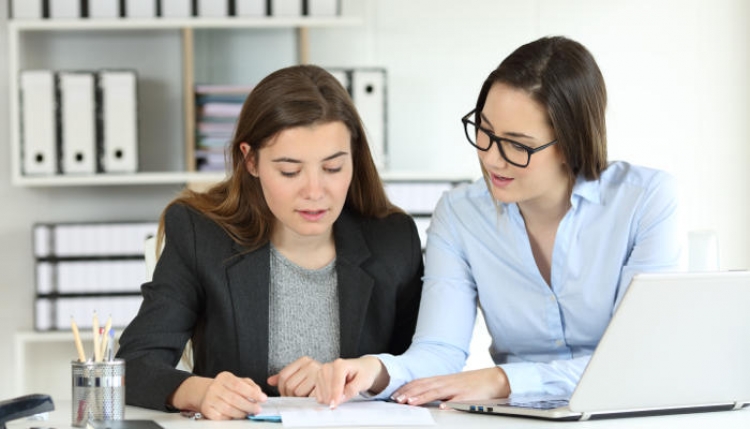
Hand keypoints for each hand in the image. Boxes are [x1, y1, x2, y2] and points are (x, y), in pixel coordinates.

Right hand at [171, 371, 267, 419]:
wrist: (207, 393)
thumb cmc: (227, 388)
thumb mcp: (238, 381)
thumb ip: (251, 386)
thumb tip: (259, 393)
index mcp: (224, 377)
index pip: (239, 385)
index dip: (252, 393)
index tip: (263, 398)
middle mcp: (215, 387)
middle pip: (234, 398)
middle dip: (249, 405)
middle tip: (258, 409)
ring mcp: (209, 399)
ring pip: (228, 409)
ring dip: (242, 413)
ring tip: (249, 413)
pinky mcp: (207, 410)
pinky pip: (222, 417)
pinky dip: (232, 417)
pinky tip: (237, 415)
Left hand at [268, 356, 321, 396]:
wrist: (338, 379)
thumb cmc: (317, 378)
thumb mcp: (300, 373)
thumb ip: (286, 376)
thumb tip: (270, 381)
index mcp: (304, 360)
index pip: (283, 376)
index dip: (281, 388)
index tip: (286, 392)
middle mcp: (311, 365)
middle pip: (289, 385)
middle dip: (290, 394)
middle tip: (296, 396)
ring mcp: (318, 375)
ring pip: (297, 392)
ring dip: (299, 398)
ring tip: (304, 396)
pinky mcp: (323, 385)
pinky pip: (308, 397)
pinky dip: (308, 400)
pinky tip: (310, 398)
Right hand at [315, 356, 387, 407]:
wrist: (363, 368)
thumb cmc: (363, 373)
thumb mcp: (363, 381)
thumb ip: (352, 390)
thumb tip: (340, 398)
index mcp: (340, 365)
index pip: (335, 385)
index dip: (335, 397)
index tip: (334, 406)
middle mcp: (328, 367)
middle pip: (327, 390)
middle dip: (335, 397)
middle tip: (347, 392)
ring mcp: (322, 372)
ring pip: (321, 394)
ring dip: (331, 398)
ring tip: (342, 390)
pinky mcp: (319, 379)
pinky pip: (319, 395)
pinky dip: (326, 398)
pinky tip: (334, 393)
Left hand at [391, 367, 509, 406]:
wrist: (494, 379)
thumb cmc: (472, 384)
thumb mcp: (452, 385)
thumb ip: (438, 389)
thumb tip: (422, 396)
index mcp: (443, 380)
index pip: (421, 383)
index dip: (407, 388)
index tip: (396, 395)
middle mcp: (447, 383)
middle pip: (425, 387)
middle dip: (410, 393)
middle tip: (397, 400)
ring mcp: (457, 389)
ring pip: (437, 392)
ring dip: (423, 397)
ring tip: (411, 403)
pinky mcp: (469, 396)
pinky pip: (458, 400)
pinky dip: (449, 403)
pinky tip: (441, 407)